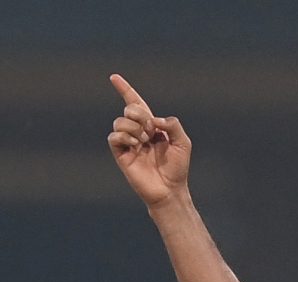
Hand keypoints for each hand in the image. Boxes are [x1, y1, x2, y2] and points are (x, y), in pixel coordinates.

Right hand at [107, 74, 190, 207]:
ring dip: (134, 127)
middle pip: (129, 108)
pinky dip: (124, 136)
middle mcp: (137, 132)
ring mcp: (128, 143)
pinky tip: (136, 145)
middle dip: (140, 114)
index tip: (114, 77)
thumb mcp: (183, 142)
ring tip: (144, 141)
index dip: (125, 90)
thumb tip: (154, 119)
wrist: (170, 189)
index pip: (135, 103)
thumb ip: (173, 124)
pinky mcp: (121, 154)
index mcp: (151, 126)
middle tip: (151, 130)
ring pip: (120, 121)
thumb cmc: (177, 168)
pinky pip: (114, 137)